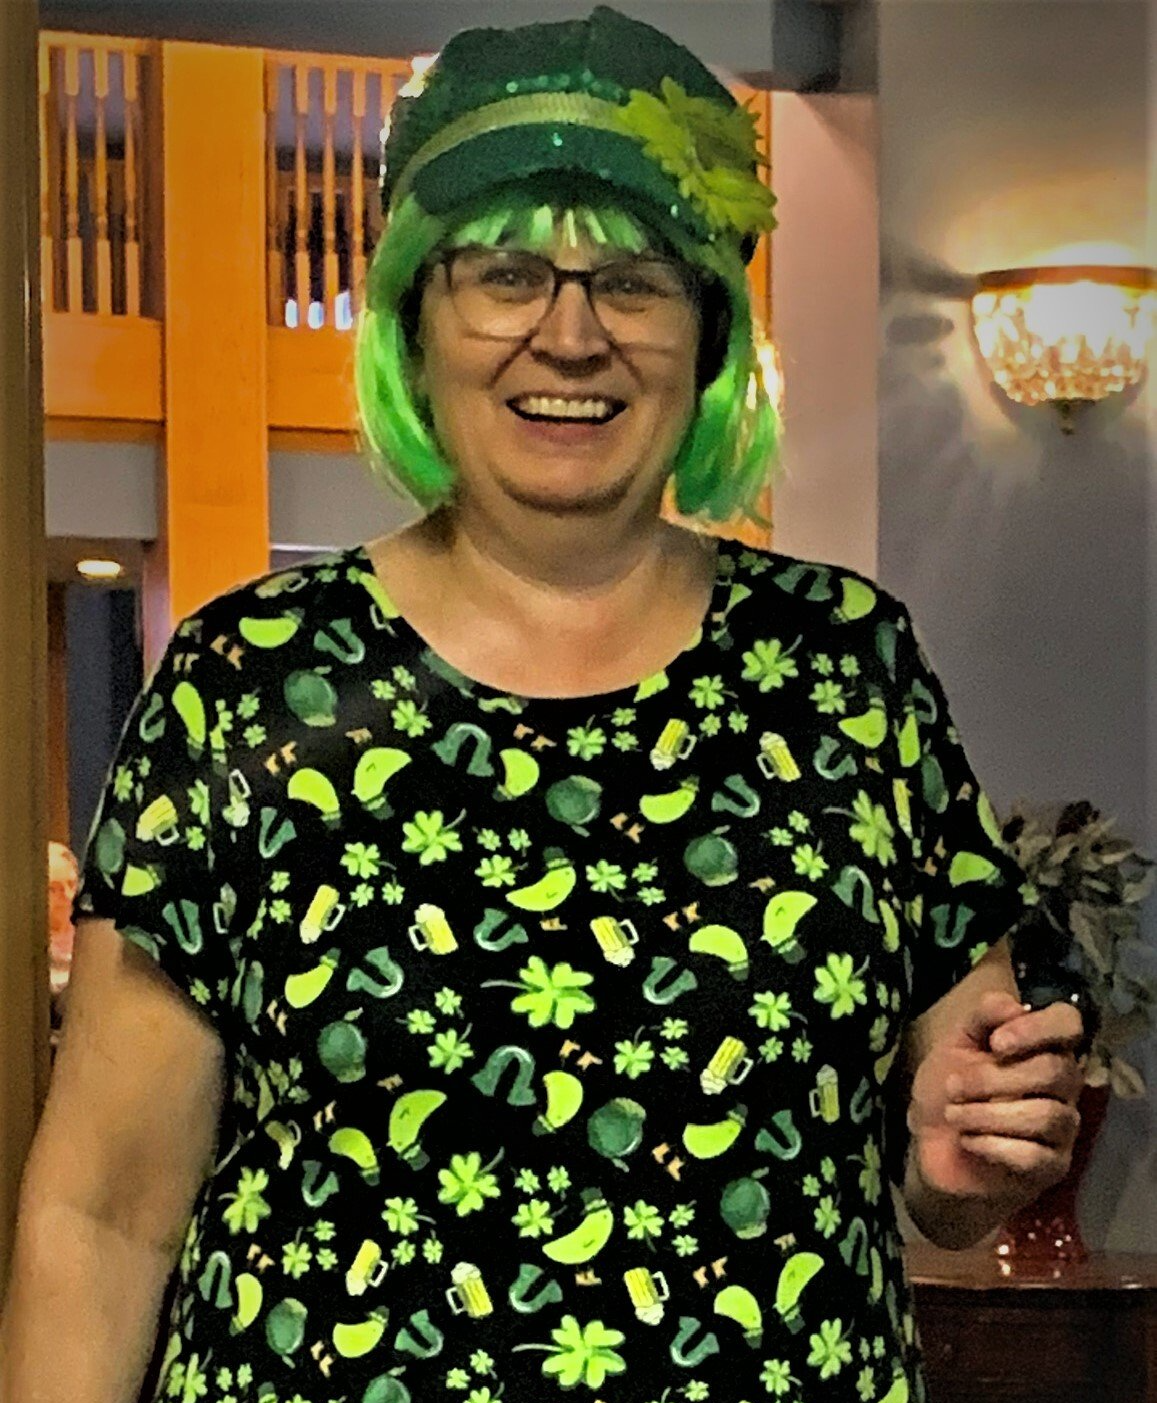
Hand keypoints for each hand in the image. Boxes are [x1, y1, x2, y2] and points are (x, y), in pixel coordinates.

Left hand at [909, 990, 1084, 1211]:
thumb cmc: (949, 1089)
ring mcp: (1061, 1128)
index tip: (996, 1044)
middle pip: (1056, 1072)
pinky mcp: (1051, 1167)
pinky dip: (993, 1146)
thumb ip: (983, 1018)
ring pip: (1046, 1116)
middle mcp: (1062, 1085)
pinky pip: (1035, 1156)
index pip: (1069, 1023)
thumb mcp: (955, 1044)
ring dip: (987, 1115)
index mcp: (1041, 1047)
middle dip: (994, 1079)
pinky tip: (968, 1141)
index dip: (1038, 1029)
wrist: (932, 1146)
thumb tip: (1015, 1006)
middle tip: (954, 1087)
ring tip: (954, 1116)